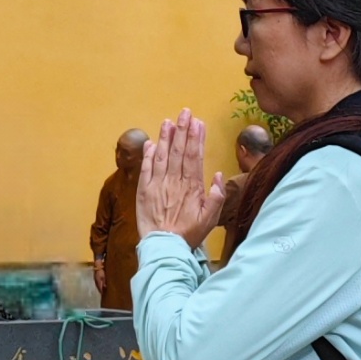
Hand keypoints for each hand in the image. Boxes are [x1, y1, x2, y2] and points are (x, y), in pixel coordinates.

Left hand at [136, 109, 226, 246]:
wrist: (164, 247)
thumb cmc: (189, 234)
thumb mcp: (210, 219)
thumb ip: (216, 196)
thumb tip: (217, 174)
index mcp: (192, 187)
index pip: (194, 156)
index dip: (196, 138)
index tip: (198, 123)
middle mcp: (174, 182)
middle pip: (179, 151)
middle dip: (182, 130)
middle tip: (185, 112)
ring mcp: (157, 185)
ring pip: (162, 156)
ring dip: (166, 137)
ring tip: (169, 121)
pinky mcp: (143, 191)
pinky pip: (146, 169)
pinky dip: (148, 155)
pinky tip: (151, 142)